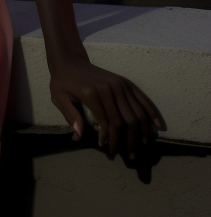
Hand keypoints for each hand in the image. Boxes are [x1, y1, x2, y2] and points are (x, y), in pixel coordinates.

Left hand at [49, 54, 165, 159]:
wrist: (69, 60)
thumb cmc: (62, 81)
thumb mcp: (58, 97)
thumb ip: (70, 115)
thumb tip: (79, 136)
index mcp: (92, 94)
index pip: (108, 123)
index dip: (111, 140)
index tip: (108, 150)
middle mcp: (109, 88)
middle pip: (126, 121)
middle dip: (129, 141)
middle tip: (129, 156)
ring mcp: (119, 84)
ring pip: (137, 113)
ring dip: (142, 132)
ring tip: (141, 146)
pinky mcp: (125, 82)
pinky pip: (142, 99)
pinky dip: (151, 113)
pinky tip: (157, 126)